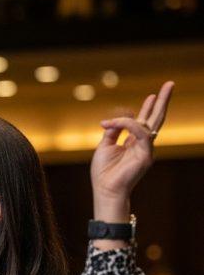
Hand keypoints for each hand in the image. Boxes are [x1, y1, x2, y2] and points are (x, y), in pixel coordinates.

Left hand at [90, 81, 173, 206]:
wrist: (105, 189)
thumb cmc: (103, 172)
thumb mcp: (105, 146)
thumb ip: (112, 132)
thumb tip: (114, 120)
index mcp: (133, 143)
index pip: (142, 122)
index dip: (147, 108)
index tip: (151, 95)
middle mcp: (142, 145)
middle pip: (155, 119)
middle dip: (162, 102)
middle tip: (170, 84)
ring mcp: (146, 149)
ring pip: (149, 123)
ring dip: (146, 109)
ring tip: (148, 98)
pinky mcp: (146, 154)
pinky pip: (140, 133)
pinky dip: (128, 124)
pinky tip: (116, 123)